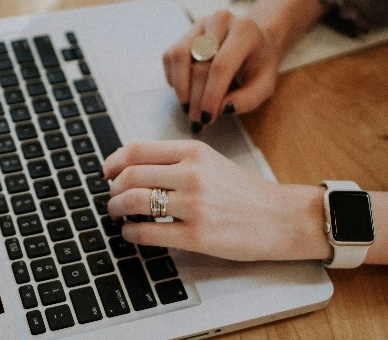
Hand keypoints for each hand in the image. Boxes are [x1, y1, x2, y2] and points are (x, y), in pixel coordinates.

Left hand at [103, 140, 328, 260]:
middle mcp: (192, 174)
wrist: (281, 217)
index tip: (106, 172)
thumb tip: (133, 168)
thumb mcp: (211, 162)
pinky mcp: (198, 236)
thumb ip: (176, 161)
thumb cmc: (245, 191)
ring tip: (117, 214)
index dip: (113, 161)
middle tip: (111, 197)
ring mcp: (194, 205)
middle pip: (130, 176)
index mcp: (193, 152)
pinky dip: (130, 233)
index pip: (137, 150)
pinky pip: (148, 233)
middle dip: (112, 189)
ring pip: (134, 202)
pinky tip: (130, 234)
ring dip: (116, 209)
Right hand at [163, 10, 278, 131]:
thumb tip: (223, 109)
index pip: (221, 66)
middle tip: (198, 121)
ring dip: (180, 88)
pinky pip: (170, 57)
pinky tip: (186, 91)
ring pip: (179, 57)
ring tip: (188, 108)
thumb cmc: (258, 64)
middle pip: (199, 65)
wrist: (253, 41)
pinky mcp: (185, 33)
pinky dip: (174, 79)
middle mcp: (220, 21)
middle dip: (196, 99)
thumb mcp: (265, 85)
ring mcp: (199, 25)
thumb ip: (248, 99)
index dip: (211, 95)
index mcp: (244, 31)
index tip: (207, 118)